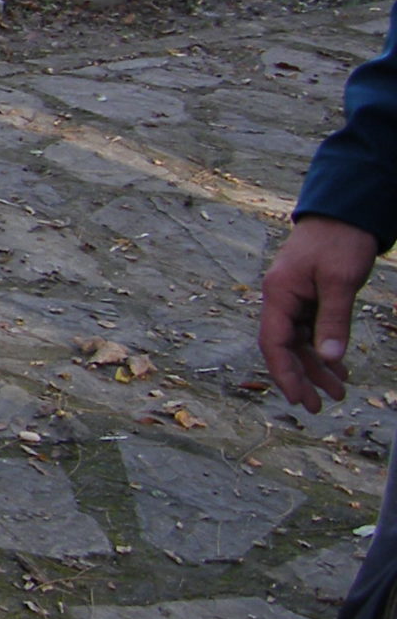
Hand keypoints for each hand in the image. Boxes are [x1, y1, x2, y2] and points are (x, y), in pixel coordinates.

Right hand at [260, 214, 381, 410]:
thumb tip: (329, 358)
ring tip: (338, 391)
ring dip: (316, 367)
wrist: (345, 212)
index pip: (274, 343)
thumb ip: (333, 320)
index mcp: (279, 294)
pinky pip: (311, 330)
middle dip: (301, 378)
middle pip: (285, 347)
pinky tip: (337, 366)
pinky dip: (323, 349)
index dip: (284, 373)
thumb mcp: (340, 281)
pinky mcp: (309, 296)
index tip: (299, 399)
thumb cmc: (339, 242)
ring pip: (299, 341)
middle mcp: (281, 299)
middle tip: (319, 406)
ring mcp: (294, 298)